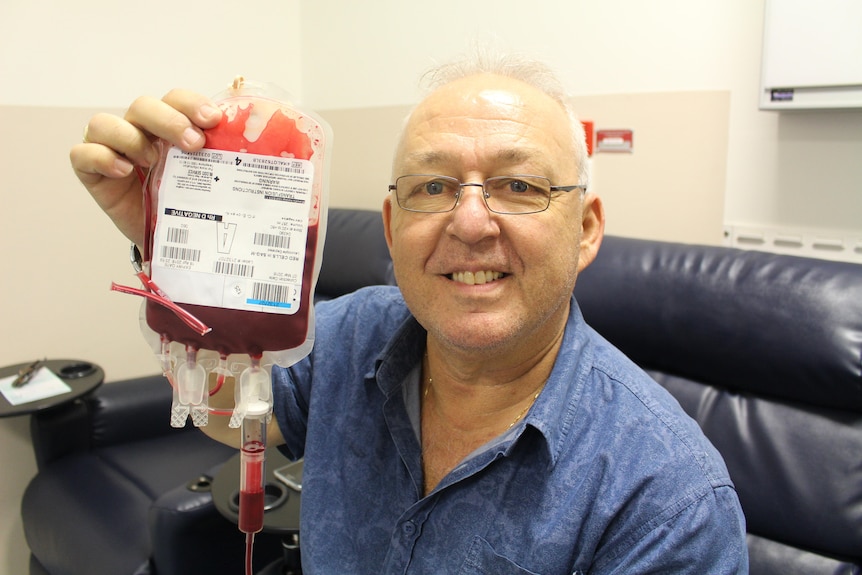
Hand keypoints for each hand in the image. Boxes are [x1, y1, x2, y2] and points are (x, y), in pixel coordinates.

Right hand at [70, 89, 222, 245]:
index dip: (191, 103)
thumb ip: (230, 163)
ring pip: (104, 124)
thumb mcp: (214, 182)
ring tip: (154, 160)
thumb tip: (274, 156)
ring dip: (130, 137)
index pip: (176, 100)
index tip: (213, 120)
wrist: (173, 244)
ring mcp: (112, 149)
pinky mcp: (91, 172)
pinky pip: (83, 155)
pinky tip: (124, 171)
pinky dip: (102, 158)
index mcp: (170, 127)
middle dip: (170, 120)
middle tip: (194, 144)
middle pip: (143, 106)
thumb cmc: (192, 207)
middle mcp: (139, 132)